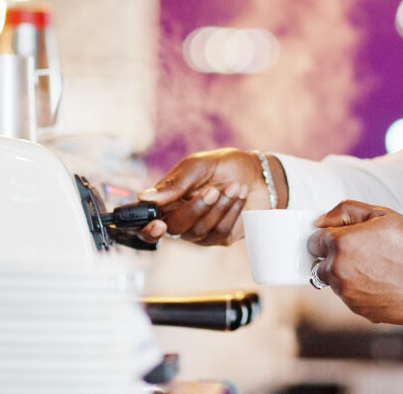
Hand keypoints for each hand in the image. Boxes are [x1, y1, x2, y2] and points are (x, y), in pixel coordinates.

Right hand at [138, 148, 268, 246]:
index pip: (147, 223)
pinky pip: (220, 232)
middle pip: (175, 228)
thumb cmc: (225, 165)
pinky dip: (232, 211)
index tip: (157, 225)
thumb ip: (174, 183)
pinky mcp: (220, 238)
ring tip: (235, 186)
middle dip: (196, 209)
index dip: (147, 230)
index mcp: (168, 200)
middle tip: (214, 190)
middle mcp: (180, 219)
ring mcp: (200, 231)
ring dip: (220, 206)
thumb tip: (144, 197)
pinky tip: (240, 196)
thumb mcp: (199, 165)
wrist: (258, 173)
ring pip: (200, 231)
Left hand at [306, 200, 402, 324]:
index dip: (328, 237)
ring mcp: (348, 294)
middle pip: (319, 264)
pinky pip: (350, 298)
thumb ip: (344, 211)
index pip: (314, 241)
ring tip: (376, 267)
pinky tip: (381, 282)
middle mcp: (338, 271)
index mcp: (340, 244)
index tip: (343, 237)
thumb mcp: (380, 213)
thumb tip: (319, 220)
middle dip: (333, 258)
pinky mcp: (360, 311)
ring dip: (346, 275)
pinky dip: (359, 291)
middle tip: (361, 252)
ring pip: (334, 283)